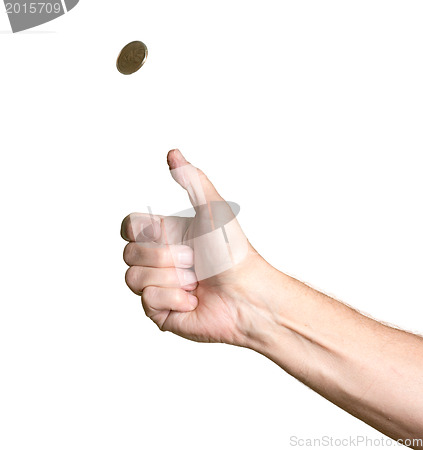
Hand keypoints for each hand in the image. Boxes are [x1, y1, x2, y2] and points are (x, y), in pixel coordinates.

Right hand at [121, 149, 275, 345]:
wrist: (247, 294)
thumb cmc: (233, 252)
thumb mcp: (212, 210)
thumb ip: (192, 180)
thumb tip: (173, 153)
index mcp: (166, 235)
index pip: (129, 227)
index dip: (140, 230)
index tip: (163, 230)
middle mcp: (158, 259)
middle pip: (129, 253)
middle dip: (166, 257)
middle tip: (193, 261)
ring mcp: (157, 285)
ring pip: (134, 277)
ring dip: (172, 278)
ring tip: (195, 281)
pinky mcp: (159, 310)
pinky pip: (147, 300)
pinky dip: (174, 298)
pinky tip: (193, 299)